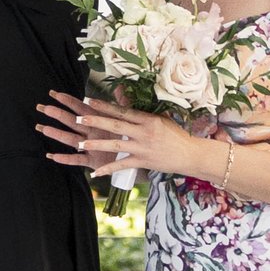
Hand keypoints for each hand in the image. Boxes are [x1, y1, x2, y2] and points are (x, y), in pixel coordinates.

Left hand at [38, 89, 178, 176]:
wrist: (191, 154)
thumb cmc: (176, 134)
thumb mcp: (162, 118)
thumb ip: (143, 111)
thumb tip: (127, 98)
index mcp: (148, 119)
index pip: (122, 111)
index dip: (105, 106)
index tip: (88, 101)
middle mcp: (144, 132)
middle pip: (115, 126)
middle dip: (95, 122)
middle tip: (78, 118)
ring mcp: (143, 148)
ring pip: (116, 145)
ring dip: (97, 145)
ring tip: (80, 144)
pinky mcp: (143, 162)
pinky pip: (122, 166)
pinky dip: (108, 170)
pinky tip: (95, 172)